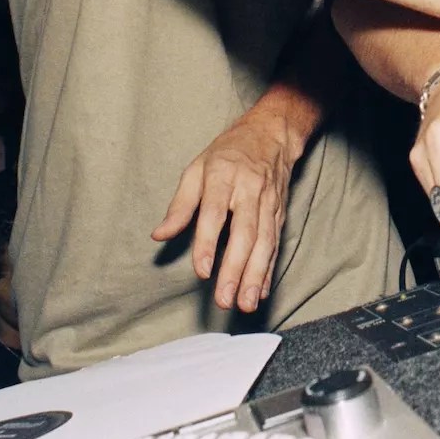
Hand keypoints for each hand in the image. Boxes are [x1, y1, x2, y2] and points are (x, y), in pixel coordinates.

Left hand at [152, 100, 306, 311]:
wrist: (272, 135)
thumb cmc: (228, 152)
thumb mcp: (196, 168)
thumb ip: (179, 205)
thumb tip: (159, 234)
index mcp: (224, 176)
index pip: (214, 213)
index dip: (208, 243)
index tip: (203, 271)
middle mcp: (249, 191)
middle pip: (244, 233)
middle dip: (235, 269)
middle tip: (224, 299)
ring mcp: (268, 204)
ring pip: (264, 243)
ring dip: (255, 276)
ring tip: (246, 303)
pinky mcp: (280, 214)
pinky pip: (275, 245)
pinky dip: (269, 270)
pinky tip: (261, 291)